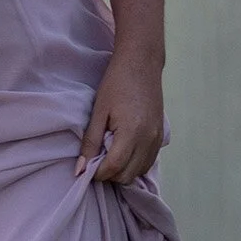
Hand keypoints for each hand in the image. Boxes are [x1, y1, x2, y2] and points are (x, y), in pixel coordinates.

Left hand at [76, 51, 165, 184]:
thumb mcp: (98, 112)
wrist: (141, 64)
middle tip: (96, 159)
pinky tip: (122, 150)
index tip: (86, 167)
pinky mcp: (160, 137)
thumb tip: (80, 170)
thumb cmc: (116, 84)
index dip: (97, 173)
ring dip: (122, 170)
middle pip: (127, 176)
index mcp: (131, 133)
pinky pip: (147, 162)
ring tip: (108, 153)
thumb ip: (90, 143)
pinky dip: (134, 164)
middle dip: (109, 174)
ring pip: (138, 172)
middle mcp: (148, 140)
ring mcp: (157, 140)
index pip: (114, 168)